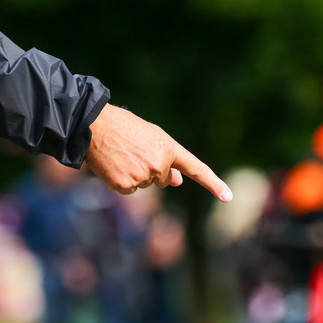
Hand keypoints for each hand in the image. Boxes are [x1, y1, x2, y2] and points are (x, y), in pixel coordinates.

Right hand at [84, 104, 231, 201]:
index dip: (213, 183)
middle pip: (163, 179)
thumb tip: (177, 182)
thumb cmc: (124, 127)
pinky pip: (129, 190)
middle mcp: (159, 164)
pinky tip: (114, 165)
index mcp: (169, 148)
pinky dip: (122, 181)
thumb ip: (168, 158)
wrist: (95, 126)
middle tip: (135, 151)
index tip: (228, 197)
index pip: (196, 168)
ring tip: (122, 154)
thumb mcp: (152, 137)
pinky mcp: (125, 185)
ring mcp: (142, 176)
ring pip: (145, 185)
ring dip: (135, 173)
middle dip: (152, 169)